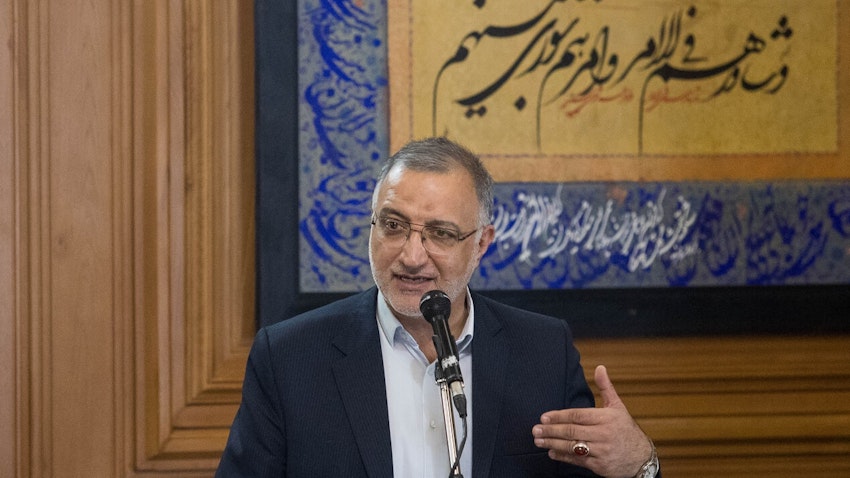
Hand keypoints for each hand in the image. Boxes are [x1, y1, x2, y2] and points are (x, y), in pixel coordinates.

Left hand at [532, 365, 652, 477]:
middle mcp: (603, 434)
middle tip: (535, 429)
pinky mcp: (600, 466)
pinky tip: (552, 452)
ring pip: (573, 446)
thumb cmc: (626, 430)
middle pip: (572, 431)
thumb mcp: (618, 406)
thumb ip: (605, 387)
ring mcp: (601, 451)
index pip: (578, 416)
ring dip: (553, 444)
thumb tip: (600, 367)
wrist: (642, 458)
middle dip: (551, 430)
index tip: (544, 417)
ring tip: (539, 440)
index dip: (559, 416)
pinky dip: (563, 457)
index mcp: (606, 418)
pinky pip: (578, 460)